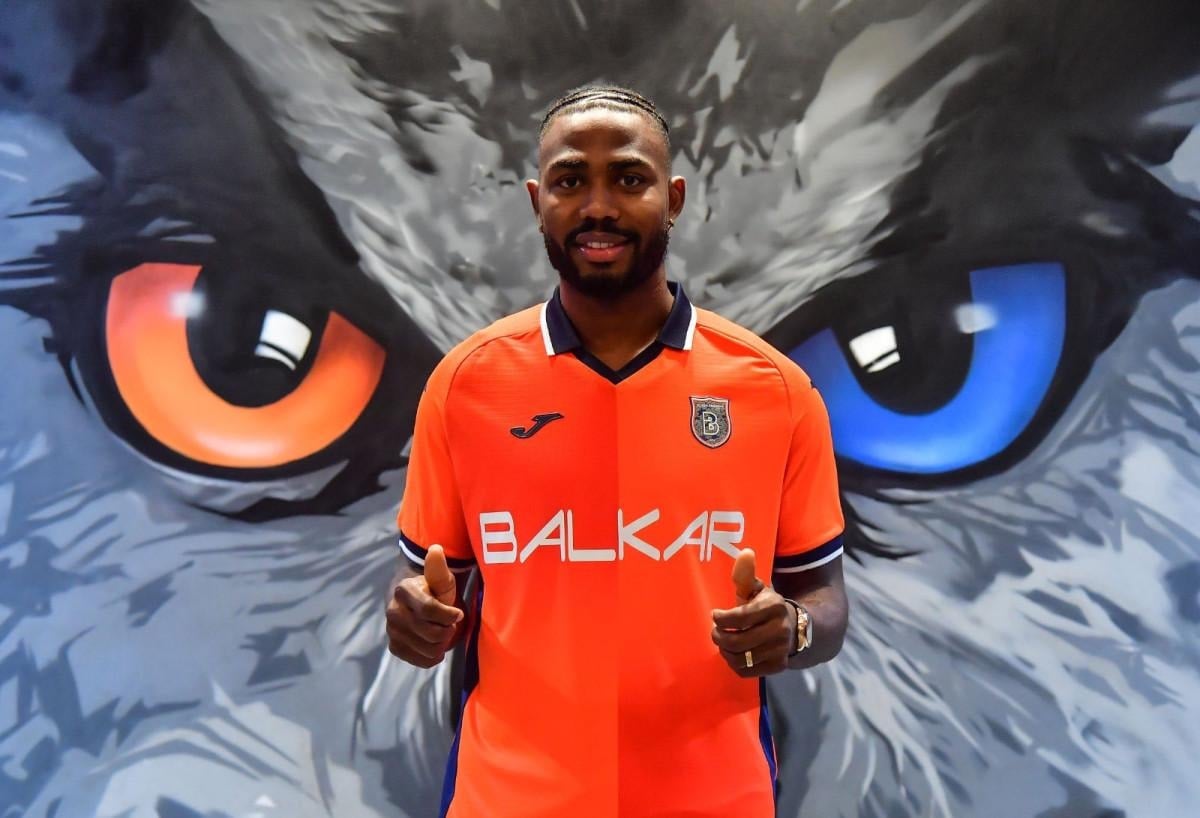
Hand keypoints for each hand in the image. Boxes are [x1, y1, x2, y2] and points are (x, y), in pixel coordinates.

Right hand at [386, 545, 464, 667]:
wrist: (415, 603)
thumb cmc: (433, 590)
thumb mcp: (441, 579)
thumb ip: (438, 568)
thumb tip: (436, 549)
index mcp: (404, 591)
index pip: (429, 609)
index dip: (449, 615)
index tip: (459, 614)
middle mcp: (393, 611)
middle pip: (430, 632)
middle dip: (447, 630)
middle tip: (450, 625)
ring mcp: (392, 630)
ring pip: (427, 648)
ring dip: (442, 644)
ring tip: (443, 634)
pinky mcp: (394, 646)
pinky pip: (419, 660)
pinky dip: (432, 656)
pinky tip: (435, 646)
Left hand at [711, 548, 793, 676]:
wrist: (796, 629)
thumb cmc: (767, 606)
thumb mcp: (758, 589)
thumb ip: (746, 574)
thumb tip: (745, 552)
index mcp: (774, 607)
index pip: (740, 617)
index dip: (722, 618)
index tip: (715, 615)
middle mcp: (780, 630)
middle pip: (737, 641)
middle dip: (720, 637)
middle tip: (715, 632)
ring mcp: (780, 650)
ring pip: (740, 658)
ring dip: (725, 651)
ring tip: (723, 642)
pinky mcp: (777, 666)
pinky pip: (746, 671)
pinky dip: (734, 664)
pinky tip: (734, 654)